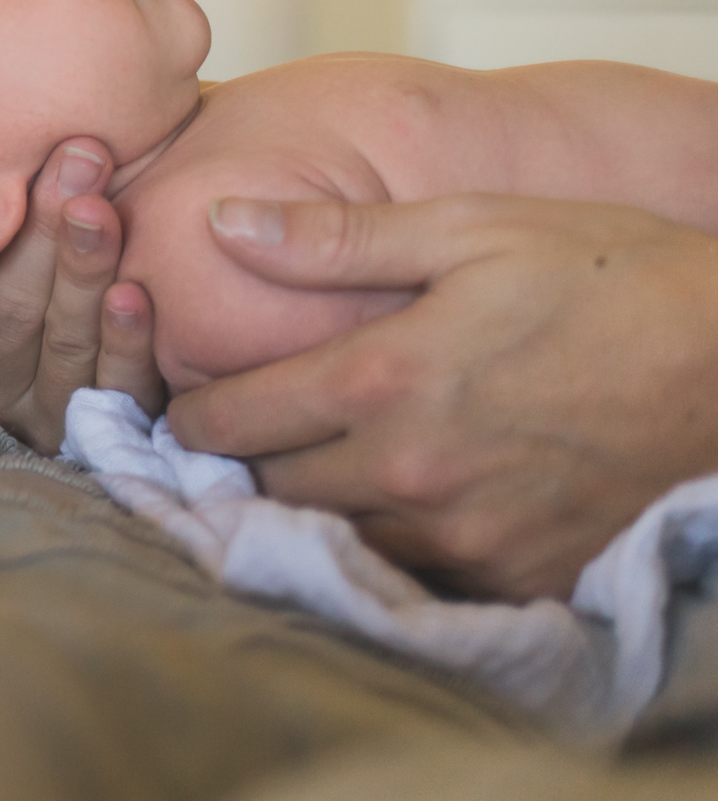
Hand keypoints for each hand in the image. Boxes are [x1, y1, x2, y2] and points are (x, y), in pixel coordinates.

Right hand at [0, 137, 161, 452]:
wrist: (82, 330)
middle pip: (4, 322)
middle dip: (37, 240)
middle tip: (69, 161)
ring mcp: (52, 409)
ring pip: (65, 345)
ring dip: (82, 272)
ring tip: (97, 208)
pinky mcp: (114, 418)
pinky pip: (120, 384)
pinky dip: (128, 340)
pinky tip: (133, 291)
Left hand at [169, 193, 717, 599]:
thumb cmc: (609, 276)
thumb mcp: (472, 227)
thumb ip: (335, 238)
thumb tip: (222, 222)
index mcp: (385, 378)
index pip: (233, 419)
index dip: (196, 412)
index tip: (191, 403)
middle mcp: (412, 469)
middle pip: (272, 488)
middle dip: (252, 459)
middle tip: (258, 430)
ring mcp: (466, 535)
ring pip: (335, 535)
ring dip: (316, 504)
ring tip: (326, 459)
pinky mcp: (516, 577)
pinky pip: (414, 574)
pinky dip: (392, 541)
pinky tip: (405, 497)